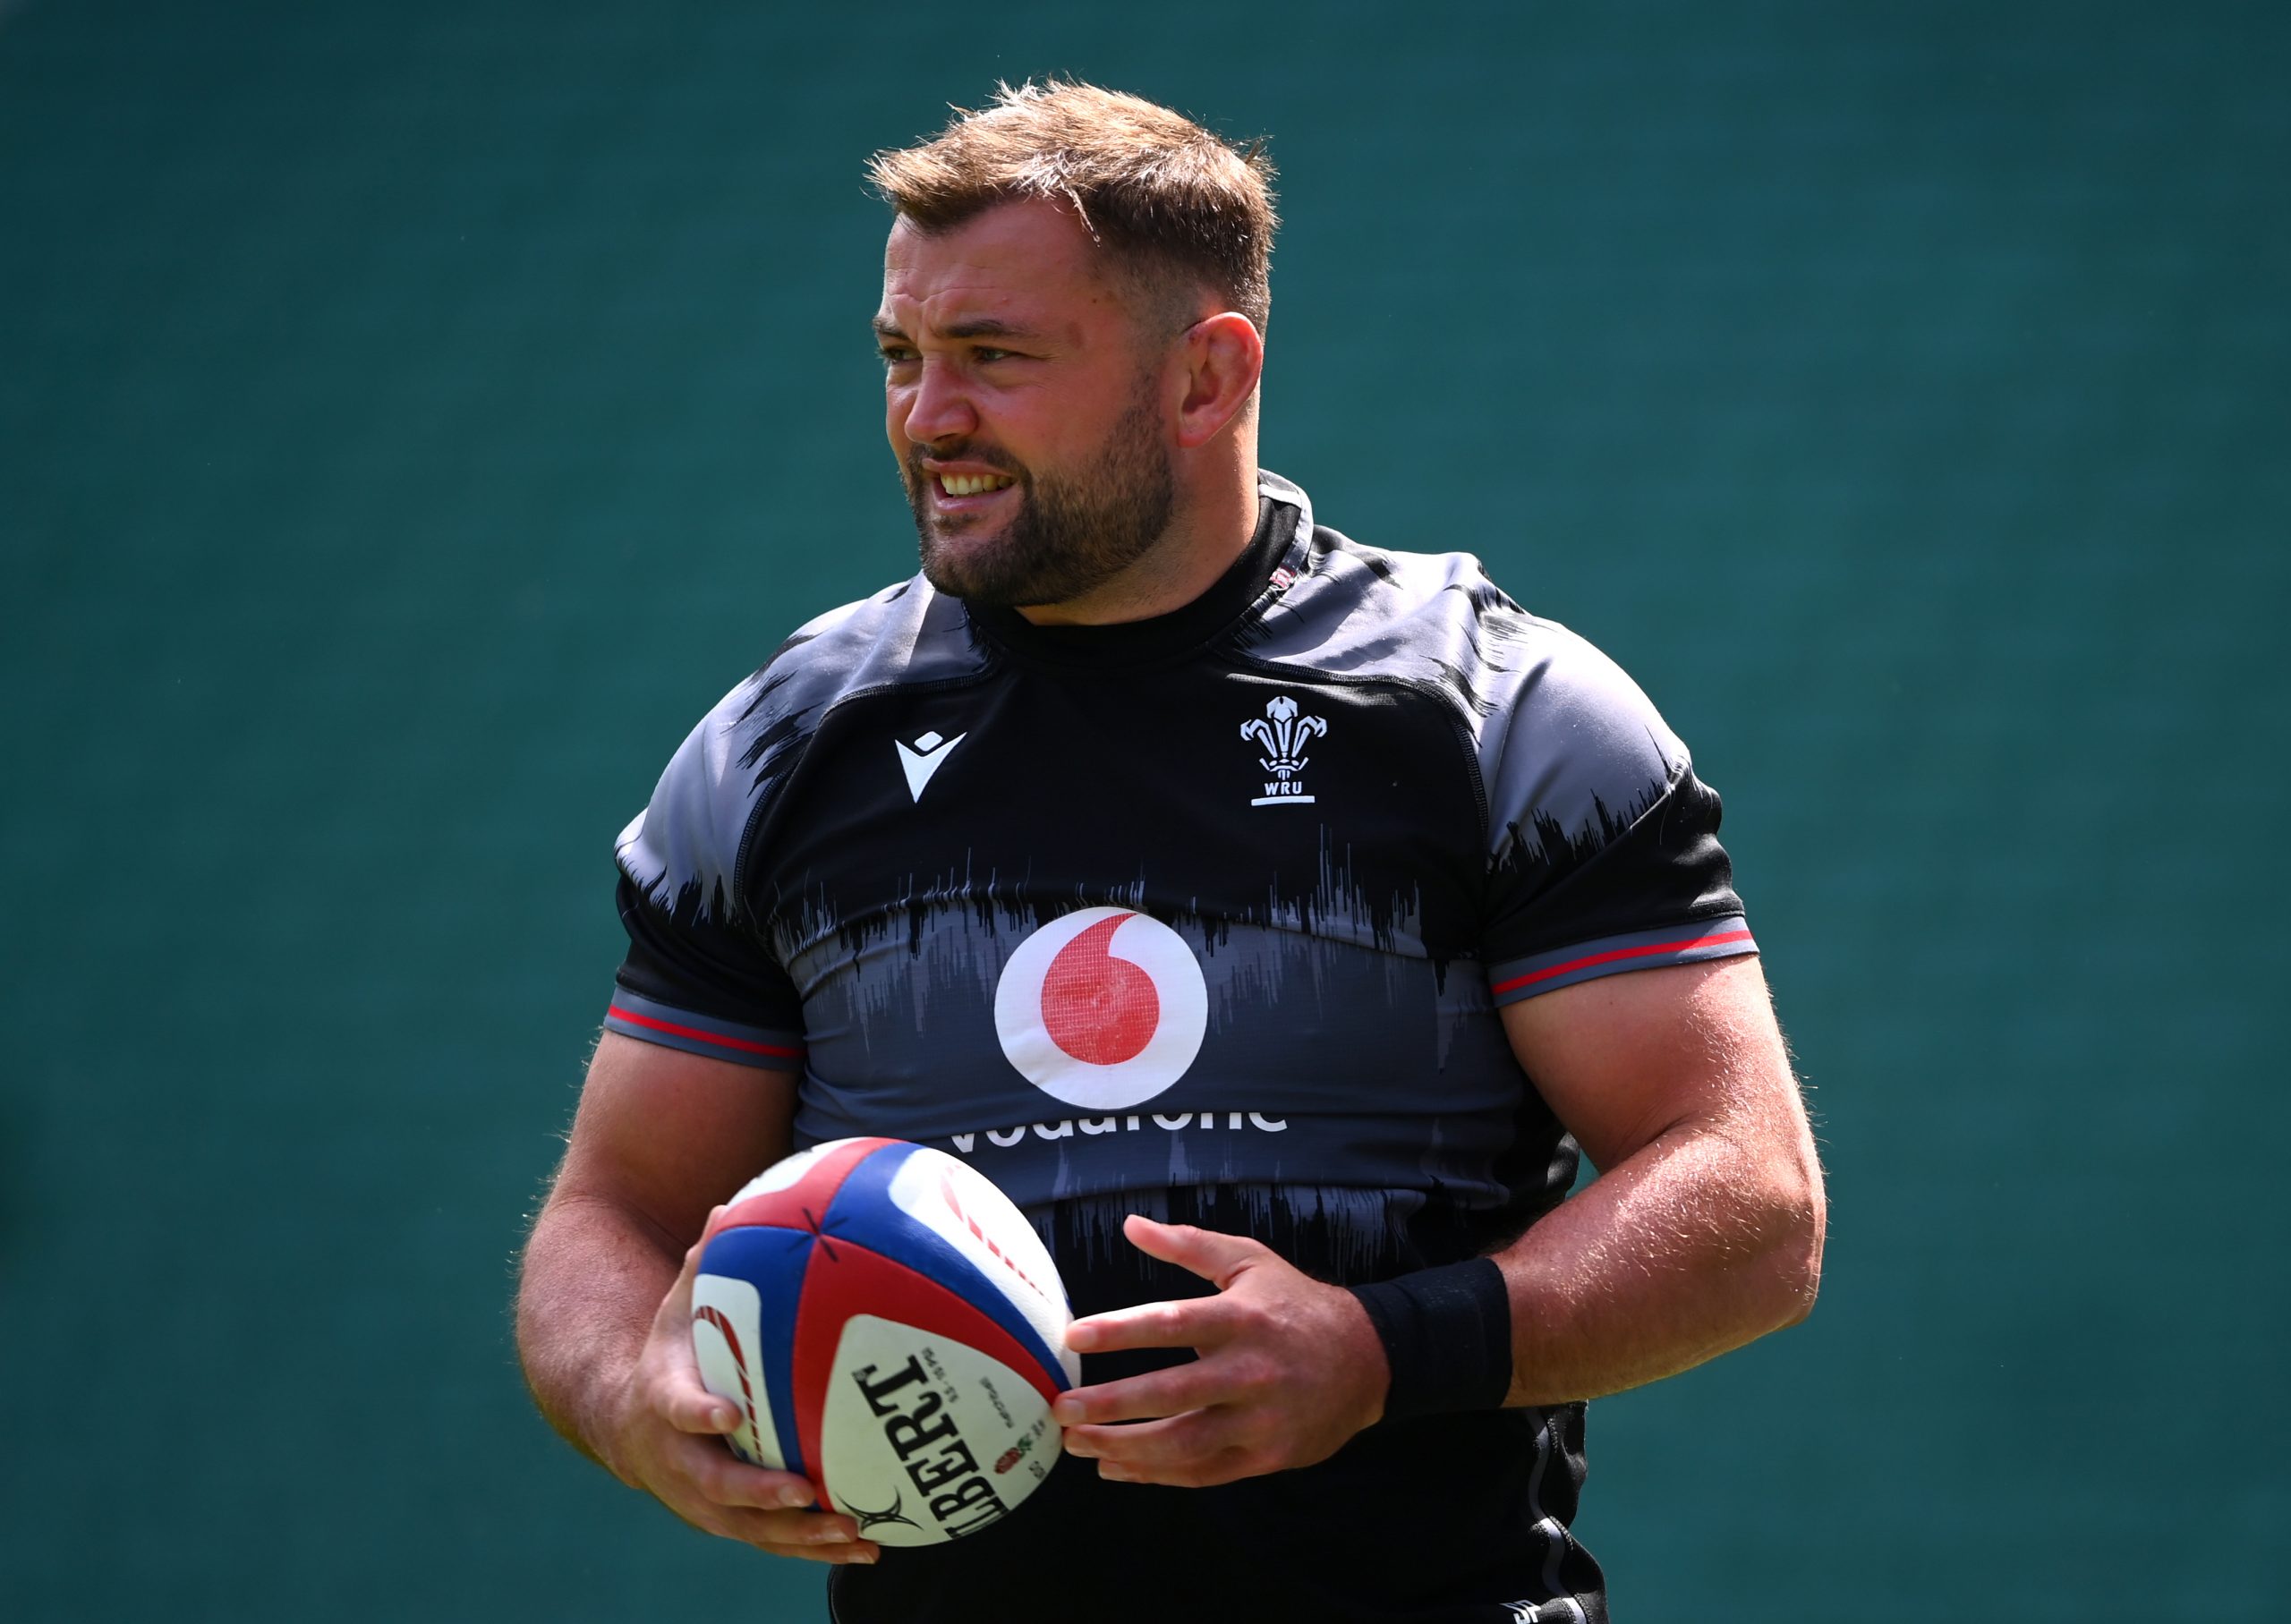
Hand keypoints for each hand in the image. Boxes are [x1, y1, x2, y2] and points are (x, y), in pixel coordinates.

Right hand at [603, 1213, 878, 1563]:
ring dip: (801, 1536)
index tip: (725, 1414)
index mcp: (663, 1403)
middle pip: (715, 1488)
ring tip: (855, 1530)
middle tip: (804, 1491)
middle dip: (759, 1495)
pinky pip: (775, 1541)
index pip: (676, 1409)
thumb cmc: (669, 1355)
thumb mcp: (675, 1310)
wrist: (627, 1426)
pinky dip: (818, 1548)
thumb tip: (732, 1206)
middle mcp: (679, 1461)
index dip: (697, 1415)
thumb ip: (704, 1265)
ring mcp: (703, 1500)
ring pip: (751, 1529)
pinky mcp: (730, 1522)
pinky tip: (872, 1546)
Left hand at [1051, 1215, 1389, 1487]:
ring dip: (1125, 1448)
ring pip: (1185, 1444)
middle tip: (1062, 1407)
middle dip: (1111, 1404)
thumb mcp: (1249, 1261)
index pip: (1173, 1323)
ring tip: (1079, 1445)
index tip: (1072, 1335)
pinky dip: (1157, 1474)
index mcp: (1242, 1318)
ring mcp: (1262, 1420)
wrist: (1368, 1359)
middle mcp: (1252, 1371)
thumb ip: (1189, 1245)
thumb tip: (1130, 1226)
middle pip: (1173, 1394)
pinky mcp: (1267, 1456)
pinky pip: (1204, 1473)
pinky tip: (1118, 1467)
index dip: (1121, 1330)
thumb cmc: (1294, 1305)